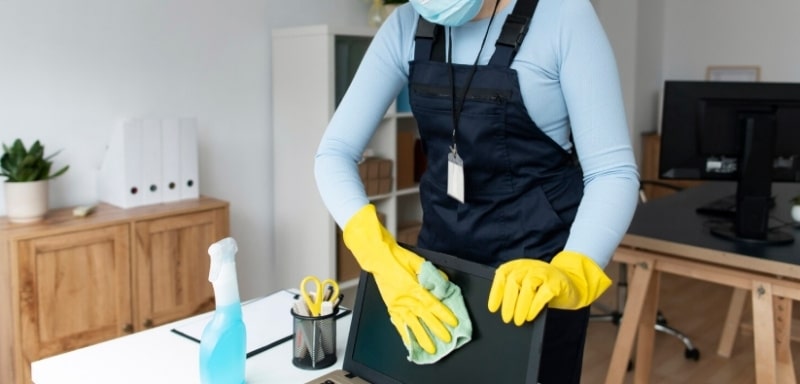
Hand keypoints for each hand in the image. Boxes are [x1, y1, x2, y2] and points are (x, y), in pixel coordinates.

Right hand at [343, 204, 457, 353]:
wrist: (377, 257)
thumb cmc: (396, 257)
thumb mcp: (418, 261)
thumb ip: (432, 273)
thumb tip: (444, 282)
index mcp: (412, 286)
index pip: (431, 304)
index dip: (443, 314)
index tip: (453, 322)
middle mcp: (404, 298)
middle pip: (423, 316)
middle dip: (436, 329)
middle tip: (446, 339)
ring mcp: (396, 304)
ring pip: (411, 323)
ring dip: (421, 337)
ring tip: (429, 348)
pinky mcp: (389, 306)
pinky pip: (397, 323)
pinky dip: (404, 333)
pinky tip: (409, 342)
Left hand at [487, 251, 610, 325]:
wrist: (572, 284)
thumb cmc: (544, 287)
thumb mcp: (527, 285)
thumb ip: (514, 290)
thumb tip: (499, 309)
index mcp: (520, 266)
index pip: (502, 274)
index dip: (496, 291)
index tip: (492, 308)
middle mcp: (531, 266)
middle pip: (513, 280)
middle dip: (508, 301)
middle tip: (506, 318)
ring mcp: (544, 273)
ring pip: (527, 285)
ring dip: (520, 305)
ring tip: (518, 320)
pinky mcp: (556, 283)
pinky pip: (543, 293)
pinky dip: (534, 306)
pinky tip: (530, 316)